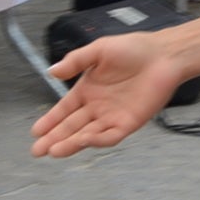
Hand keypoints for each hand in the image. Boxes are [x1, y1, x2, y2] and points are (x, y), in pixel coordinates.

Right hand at [31, 31, 184, 157]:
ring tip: (54, 150)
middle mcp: (97, 106)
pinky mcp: (129, 123)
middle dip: (54, 138)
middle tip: (38, 150)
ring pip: (87, 135)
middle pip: (71, 127)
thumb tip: (51, 71)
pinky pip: (110, 136)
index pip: (64, 110)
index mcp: (88, 90)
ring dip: (71, 143)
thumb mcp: (99, 50)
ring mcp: (112, 116)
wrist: (163, 55)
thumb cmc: (134, 49)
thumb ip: (75, 61)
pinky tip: (83, 140)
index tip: (36, 131)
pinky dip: (97, 140)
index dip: (50, 121)